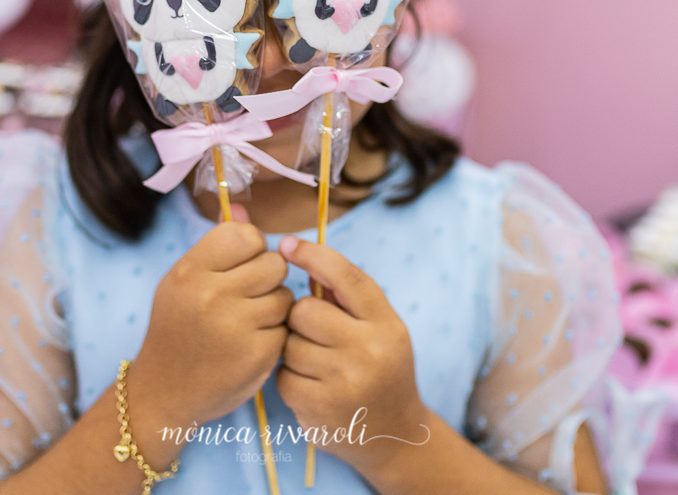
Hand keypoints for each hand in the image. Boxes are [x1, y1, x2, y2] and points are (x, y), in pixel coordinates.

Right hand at [130, 216, 292, 437]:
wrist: (165, 390)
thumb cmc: (177, 327)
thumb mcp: (184, 280)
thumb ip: (216, 244)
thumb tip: (242, 206)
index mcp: (190, 271)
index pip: (245, 234)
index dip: (251, 248)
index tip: (240, 265)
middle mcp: (211, 296)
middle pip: (274, 263)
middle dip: (267, 278)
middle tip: (247, 295)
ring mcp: (236, 327)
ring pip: (286, 296)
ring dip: (274, 306)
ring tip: (248, 319)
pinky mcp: (258, 355)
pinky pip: (286, 327)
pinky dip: (275, 334)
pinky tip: (251, 343)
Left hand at [275, 236, 430, 474]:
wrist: (395, 434)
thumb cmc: (382, 369)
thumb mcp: (380, 329)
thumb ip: (347, 297)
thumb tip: (305, 258)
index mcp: (387, 324)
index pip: (347, 277)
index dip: (314, 255)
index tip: (286, 244)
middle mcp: (369, 350)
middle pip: (305, 311)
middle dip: (303, 319)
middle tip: (318, 335)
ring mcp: (344, 382)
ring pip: (289, 344)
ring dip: (295, 351)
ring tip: (319, 365)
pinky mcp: (319, 408)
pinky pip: (282, 376)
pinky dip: (291, 379)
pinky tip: (313, 387)